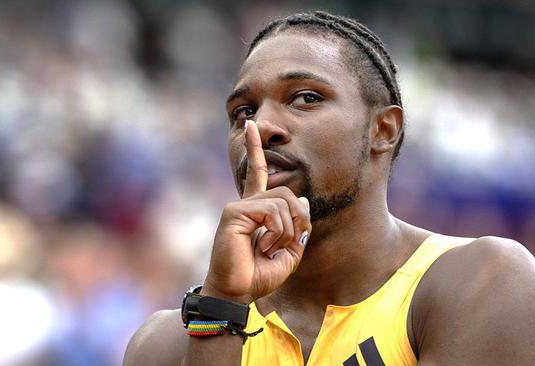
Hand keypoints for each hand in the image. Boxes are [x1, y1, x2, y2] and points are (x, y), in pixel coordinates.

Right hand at [202, 120, 310, 303]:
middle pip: (287, 193)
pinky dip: (278, 232)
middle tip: (292, 243)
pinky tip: (265, 247)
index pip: (257, 173)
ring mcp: (238, 206)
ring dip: (288, 230)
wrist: (238, 293)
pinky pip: (272, 211)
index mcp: (255, 210)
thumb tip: (301, 199)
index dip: (256, 149)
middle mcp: (245, 203)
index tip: (253, 125)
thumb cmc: (258, 275)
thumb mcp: (289, 253)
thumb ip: (298, 227)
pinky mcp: (234, 213)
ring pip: (283, 202)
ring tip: (272, 249)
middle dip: (300, 220)